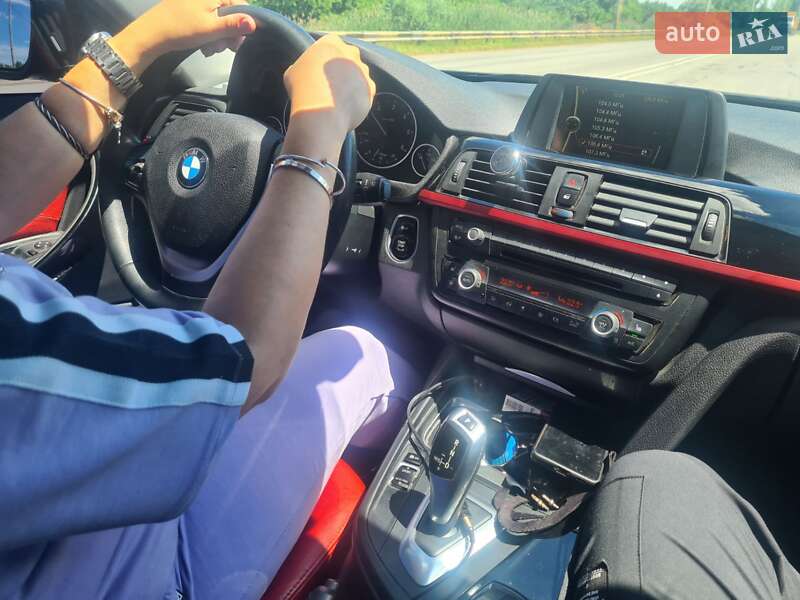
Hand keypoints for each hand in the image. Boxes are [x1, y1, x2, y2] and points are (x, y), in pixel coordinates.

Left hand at [113, 0, 257, 73]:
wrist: (151, 35)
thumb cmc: (180, 28)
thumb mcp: (210, 28)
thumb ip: (233, 25)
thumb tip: (254, 22)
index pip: (241, 7)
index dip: (242, 26)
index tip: (235, 44)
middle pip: (230, 15)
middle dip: (228, 34)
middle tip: (220, 49)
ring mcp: (198, 3)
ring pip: (219, 21)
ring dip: (218, 39)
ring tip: (209, 49)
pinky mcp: (191, 11)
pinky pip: (208, 23)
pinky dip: (209, 36)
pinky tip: (203, 46)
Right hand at [284, 35, 375, 139]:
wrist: (322, 112)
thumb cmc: (302, 89)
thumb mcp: (292, 73)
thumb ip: (301, 67)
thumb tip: (301, 72)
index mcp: (330, 42)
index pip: (330, 44)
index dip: (325, 58)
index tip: (319, 70)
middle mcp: (351, 52)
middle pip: (347, 57)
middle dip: (341, 68)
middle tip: (330, 83)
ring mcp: (363, 70)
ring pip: (358, 74)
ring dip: (351, 82)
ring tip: (338, 98)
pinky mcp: (371, 88)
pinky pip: (364, 91)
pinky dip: (358, 97)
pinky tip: (346, 106)